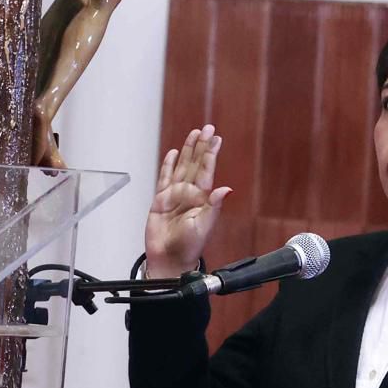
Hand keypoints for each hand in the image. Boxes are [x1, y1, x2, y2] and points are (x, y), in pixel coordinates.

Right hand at [144, 125, 230, 278]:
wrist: (168, 259)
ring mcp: (175, 195)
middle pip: (195, 163)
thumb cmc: (188, 247)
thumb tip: (226, 190)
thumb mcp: (203, 226)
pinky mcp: (160, 200)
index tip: (216, 139)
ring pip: (182, 166)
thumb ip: (213, 207)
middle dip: (201, 145)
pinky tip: (173, 154)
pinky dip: (168, 165)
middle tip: (207, 128)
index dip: (210, 154)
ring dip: (188, 150)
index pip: (206, 171)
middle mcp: (189, 194)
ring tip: (193, 134)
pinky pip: (165, 178)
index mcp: (201, 199)